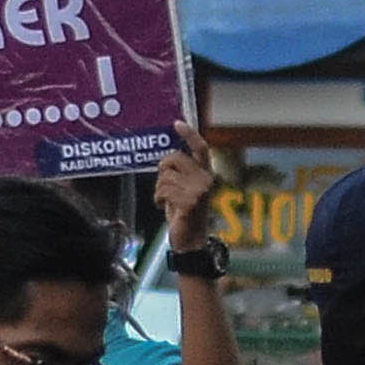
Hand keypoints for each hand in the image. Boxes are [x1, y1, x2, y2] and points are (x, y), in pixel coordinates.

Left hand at [156, 124, 219, 255]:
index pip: (200, 148)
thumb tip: (167, 156)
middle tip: (163, 186)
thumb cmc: (184, 214)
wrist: (191, 240)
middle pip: (173, 159)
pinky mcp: (191, 201)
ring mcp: (200, 190)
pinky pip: (163, 191)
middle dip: (162, 171)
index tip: (176, 123)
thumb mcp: (183, 189)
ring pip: (165, 177)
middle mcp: (206, 178)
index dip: (189, 134)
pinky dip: (158, 199)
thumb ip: (180, 173)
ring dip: (159, 190)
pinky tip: (164, 207)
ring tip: (166, 201)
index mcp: (205, 173)